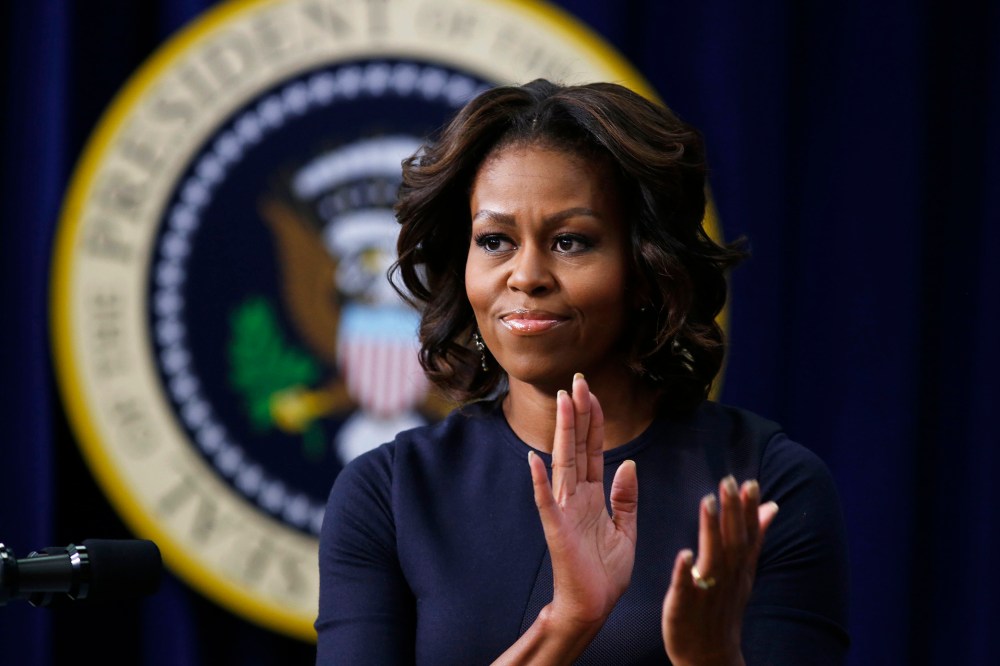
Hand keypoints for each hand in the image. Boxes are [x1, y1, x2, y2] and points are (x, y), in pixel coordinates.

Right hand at [528, 374, 638, 629]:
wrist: (593, 607)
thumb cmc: (605, 573)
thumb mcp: (626, 530)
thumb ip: (626, 497)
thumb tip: (629, 463)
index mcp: (593, 495)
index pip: (593, 449)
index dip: (594, 421)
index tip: (592, 392)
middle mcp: (576, 496)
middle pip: (577, 446)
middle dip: (579, 414)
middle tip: (578, 381)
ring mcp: (564, 510)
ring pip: (564, 463)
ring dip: (563, 432)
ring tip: (563, 402)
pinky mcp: (557, 530)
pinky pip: (547, 502)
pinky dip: (540, 481)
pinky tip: (535, 459)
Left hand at [661, 476, 779, 665]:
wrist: (709, 655)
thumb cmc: (723, 606)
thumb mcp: (744, 571)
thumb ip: (755, 537)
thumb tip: (771, 506)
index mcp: (740, 567)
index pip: (748, 534)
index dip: (750, 509)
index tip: (750, 482)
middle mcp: (728, 577)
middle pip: (733, 541)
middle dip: (733, 512)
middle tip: (729, 481)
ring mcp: (707, 591)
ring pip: (712, 558)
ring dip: (711, 530)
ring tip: (708, 501)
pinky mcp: (685, 605)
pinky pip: (686, 587)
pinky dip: (686, 571)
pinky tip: (684, 553)